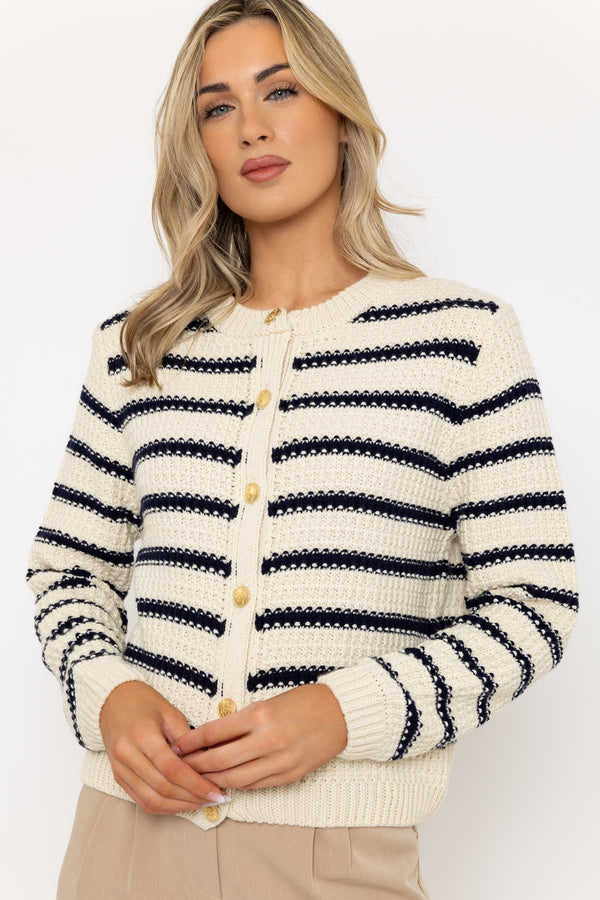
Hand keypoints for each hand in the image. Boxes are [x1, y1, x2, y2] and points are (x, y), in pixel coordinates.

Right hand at [99, 681, 230, 813]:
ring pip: (152, 800)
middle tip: (215, 799)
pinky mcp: (118, 778)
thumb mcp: (171, 713)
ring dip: (180, 807)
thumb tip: (209, 765)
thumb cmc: (145, 703)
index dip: (197, 785)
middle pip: (163, 788)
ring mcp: (120, 770)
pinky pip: (142, 801)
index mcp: (142, 735)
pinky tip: (183, 803)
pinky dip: (164, 807)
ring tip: (202, 803)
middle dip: (192, 798)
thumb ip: (188, 739)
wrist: (112, 702)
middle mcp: (127, 756)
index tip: (217, 792)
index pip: (172, 769)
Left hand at [169, 683, 347, 790]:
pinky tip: (225, 783)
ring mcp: (280, 761)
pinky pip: (255, 785)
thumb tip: (210, 737)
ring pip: (235, 778)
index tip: (176, 746)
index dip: (191, 742)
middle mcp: (268, 740)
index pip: (214, 733)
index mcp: (260, 715)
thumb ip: (241, 721)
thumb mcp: (267, 703)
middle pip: (219, 760)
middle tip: (179, 766)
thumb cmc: (303, 702)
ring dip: (213, 780)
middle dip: (195, 765)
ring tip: (198, 778)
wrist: (341, 714)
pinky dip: (237, 785)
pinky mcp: (289, 776)